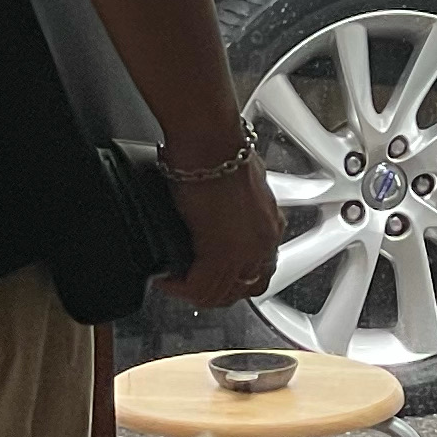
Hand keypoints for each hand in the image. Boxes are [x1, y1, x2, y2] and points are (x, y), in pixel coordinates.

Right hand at [163, 153, 283, 311]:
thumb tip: (213, 217)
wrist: (210, 143)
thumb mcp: (237, 184)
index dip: (233, 282)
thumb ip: (233, 208)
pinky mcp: (221, 254)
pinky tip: (166, 277)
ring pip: (221, 293)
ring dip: (193, 291)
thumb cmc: (219, 151)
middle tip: (189, 285)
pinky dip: (180, 288)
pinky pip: (201, 289)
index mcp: (270, 225)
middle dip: (213, 292)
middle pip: (242, 289)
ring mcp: (245, 251)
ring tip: (175, 283)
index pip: (260, 272)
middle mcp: (263, 242)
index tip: (210, 276)